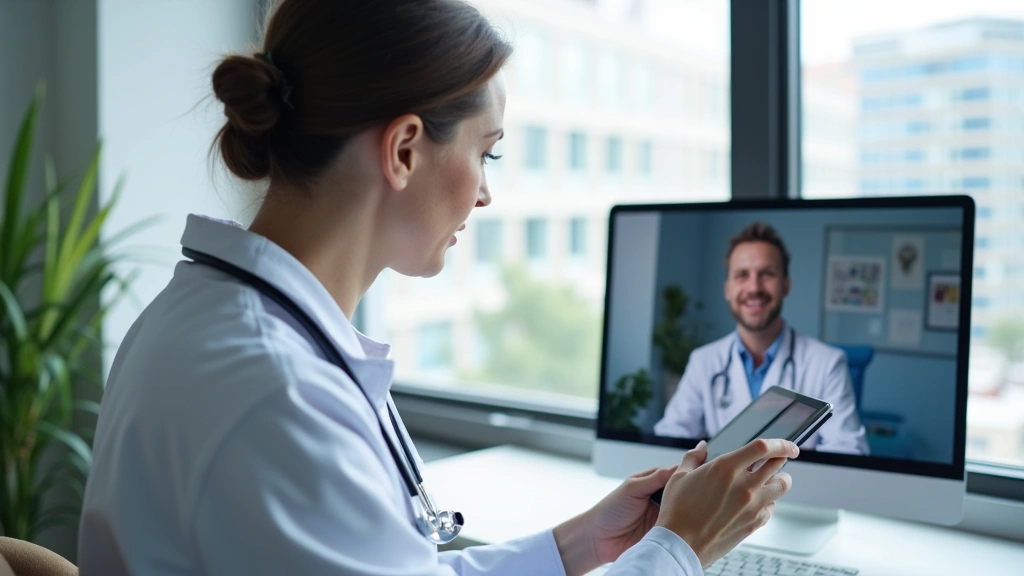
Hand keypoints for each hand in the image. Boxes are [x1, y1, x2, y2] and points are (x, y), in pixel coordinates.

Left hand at [552, 442, 705, 575]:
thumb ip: (654, 478)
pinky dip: (685, 528)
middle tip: (706, 493)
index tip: (704, 472)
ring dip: (691, 511)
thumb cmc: (610, 509)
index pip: (676, 474)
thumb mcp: (631, 488)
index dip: (689, 473)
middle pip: (683, 492)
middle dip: (693, 493)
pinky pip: (679, 529)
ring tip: (703, 509)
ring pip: (684, 511)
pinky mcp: (664, 533)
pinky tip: (693, 526)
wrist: (598, 538)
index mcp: (652, 482)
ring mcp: (663, 516)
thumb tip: (676, 467)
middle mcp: (660, 498)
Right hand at [656, 438, 798, 566]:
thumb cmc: (677, 511)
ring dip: (780, 480)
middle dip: (782, 458)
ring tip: (772, 479)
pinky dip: (768, 502)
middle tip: (780, 458)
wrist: (681, 544)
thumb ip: (693, 457)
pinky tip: (758, 502)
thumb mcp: (679, 477)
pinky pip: (771, 508)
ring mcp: (751, 506)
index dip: (780, 443)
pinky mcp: (754, 523)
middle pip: (778, 465)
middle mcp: (743, 485)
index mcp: (725, 468)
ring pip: (781, 486)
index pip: (763, 448)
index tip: (788, 445)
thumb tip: (701, 447)